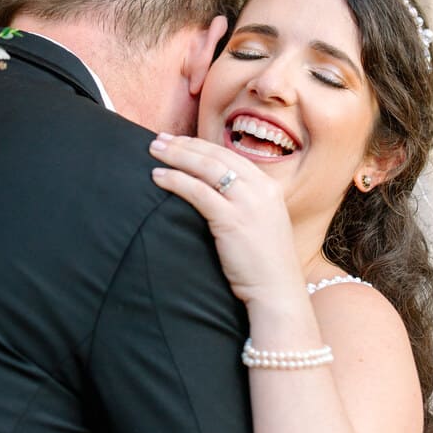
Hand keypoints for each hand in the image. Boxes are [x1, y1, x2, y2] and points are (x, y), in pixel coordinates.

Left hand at [150, 133, 306, 307]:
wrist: (278, 292)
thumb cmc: (264, 264)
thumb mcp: (261, 223)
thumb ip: (244, 203)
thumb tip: (213, 190)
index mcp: (269, 186)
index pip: (230, 155)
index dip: (201, 146)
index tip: (179, 141)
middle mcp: (261, 189)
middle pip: (217, 156)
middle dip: (185, 145)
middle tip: (159, 140)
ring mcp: (249, 203)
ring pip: (207, 168)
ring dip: (177, 156)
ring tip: (154, 151)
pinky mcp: (232, 220)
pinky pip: (198, 192)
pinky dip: (176, 181)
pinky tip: (158, 177)